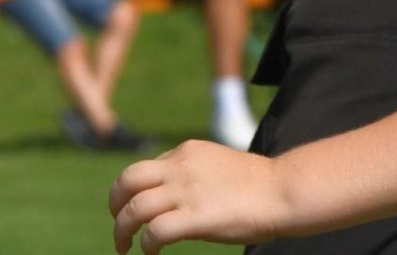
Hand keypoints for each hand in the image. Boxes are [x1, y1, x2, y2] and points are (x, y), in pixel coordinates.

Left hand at [110, 141, 289, 252]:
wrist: (281, 191)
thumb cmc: (256, 184)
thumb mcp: (216, 166)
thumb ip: (192, 175)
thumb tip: (171, 200)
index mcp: (186, 152)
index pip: (144, 168)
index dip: (134, 192)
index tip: (135, 210)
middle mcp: (181, 167)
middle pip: (128, 180)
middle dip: (115, 203)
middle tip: (118, 222)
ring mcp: (186, 191)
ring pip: (134, 208)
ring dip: (122, 231)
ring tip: (124, 246)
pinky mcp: (195, 217)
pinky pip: (154, 232)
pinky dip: (146, 244)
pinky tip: (152, 253)